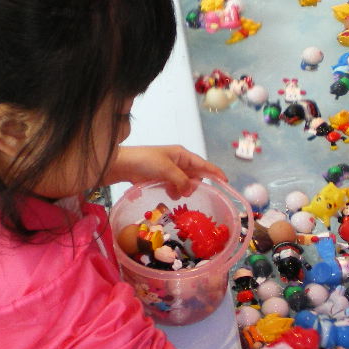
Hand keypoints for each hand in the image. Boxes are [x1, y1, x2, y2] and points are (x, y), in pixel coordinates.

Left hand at [106, 145, 227, 199]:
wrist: (123, 165)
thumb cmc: (146, 162)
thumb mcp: (167, 169)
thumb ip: (182, 180)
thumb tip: (190, 190)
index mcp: (182, 154)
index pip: (204, 164)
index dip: (215, 173)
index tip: (225, 182)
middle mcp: (179, 162)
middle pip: (195, 175)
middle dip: (194, 185)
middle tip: (185, 192)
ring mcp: (170, 171)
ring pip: (185, 183)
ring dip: (182, 190)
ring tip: (174, 193)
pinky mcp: (162, 179)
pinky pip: (175, 187)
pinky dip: (174, 192)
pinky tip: (168, 194)